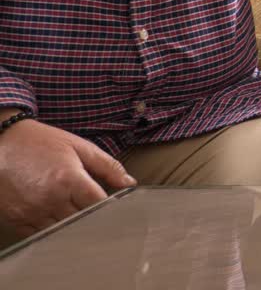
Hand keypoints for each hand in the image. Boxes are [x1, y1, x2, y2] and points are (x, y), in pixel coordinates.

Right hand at [0, 118, 135, 236]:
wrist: (0, 142)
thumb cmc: (41, 142)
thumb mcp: (78, 147)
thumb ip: (107, 166)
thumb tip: (129, 183)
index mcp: (69, 179)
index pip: (99, 207)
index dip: (110, 209)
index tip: (116, 209)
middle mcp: (51, 199)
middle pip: (83, 222)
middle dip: (93, 218)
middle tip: (99, 214)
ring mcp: (32, 212)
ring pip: (63, 232)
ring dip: (73, 226)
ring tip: (77, 215)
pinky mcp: (16, 219)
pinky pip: (40, 235)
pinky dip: (52, 231)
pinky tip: (57, 219)